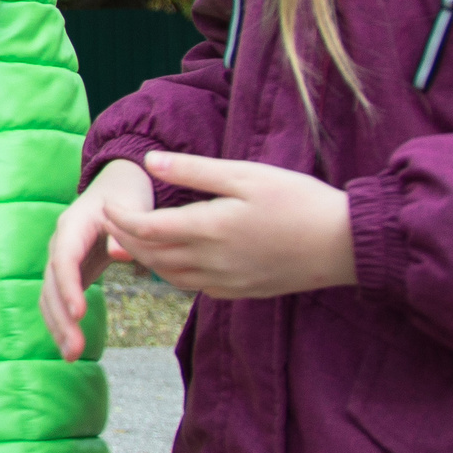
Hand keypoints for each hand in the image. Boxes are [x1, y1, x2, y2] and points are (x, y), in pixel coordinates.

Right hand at [41, 159, 151, 360]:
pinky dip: (61, 321)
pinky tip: (71, 346)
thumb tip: (117, 254)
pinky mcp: (70, 272)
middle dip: (60, 318)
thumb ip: (126, 231)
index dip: (68, 286)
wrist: (118, 185)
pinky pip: (58, 298)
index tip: (79, 313)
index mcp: (73, 225)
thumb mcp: (134, 206)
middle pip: (51, 283)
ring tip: (72, 356)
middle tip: (75, 350)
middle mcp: (60, 243)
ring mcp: (61, 258)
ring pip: (49, 295)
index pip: (64, 259)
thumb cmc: (129, 195)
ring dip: (57, 326)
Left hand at [100, 151, 354, 302]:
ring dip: (145, 259)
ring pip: (168, 276)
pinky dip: (172, 273)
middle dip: (124, 239)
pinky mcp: (240, 292)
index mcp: (209, 230)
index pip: (145, 229)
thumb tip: (148, 161)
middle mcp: (211, 263)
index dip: (119, 218)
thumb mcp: (245, 175)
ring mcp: (225, 282)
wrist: (345, 244)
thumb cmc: (298, 200)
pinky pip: (193, 287)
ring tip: (129, 241)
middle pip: (150, 256)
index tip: (107, 204)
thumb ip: (194, 170)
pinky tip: (172, 260)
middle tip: (110, 222)